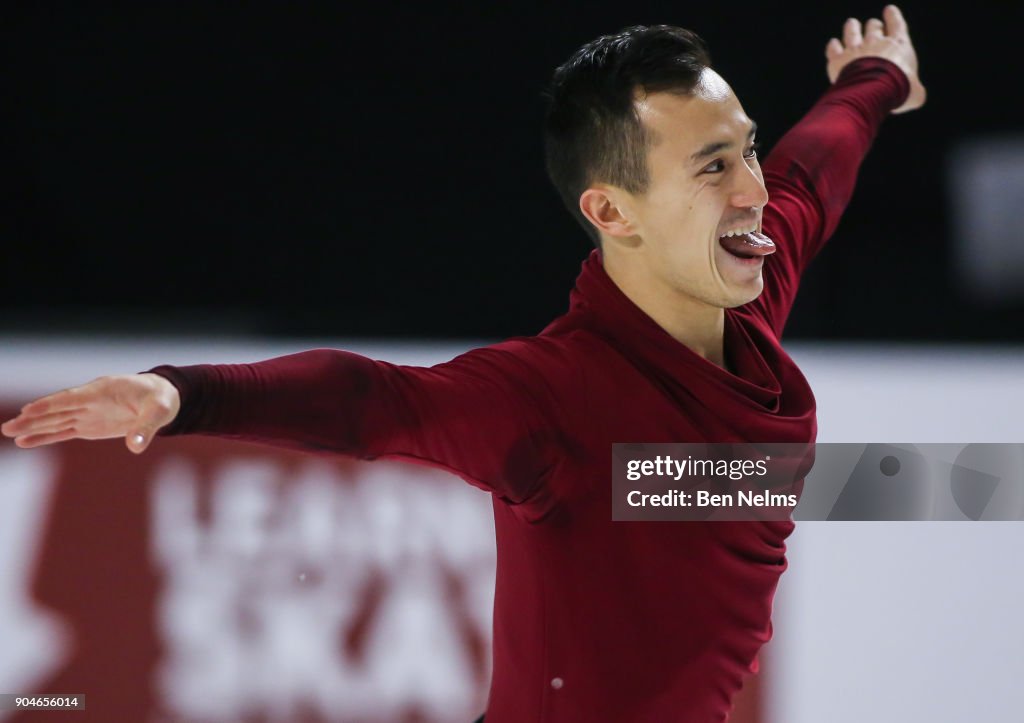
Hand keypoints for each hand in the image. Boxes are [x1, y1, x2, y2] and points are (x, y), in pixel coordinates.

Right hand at [1, 373, 179, 453]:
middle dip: (33, 418)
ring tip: (8, 432)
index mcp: (103, 391)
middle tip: (7, 427)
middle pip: (56, 410)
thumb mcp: (159, 411)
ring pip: (55, 420)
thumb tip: (135, 447)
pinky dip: (45, 437)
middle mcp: (90, 401)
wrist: (163, 398)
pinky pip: (63, 431)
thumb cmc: (161, 399)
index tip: (28, 410)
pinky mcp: (89, 425)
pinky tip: (26, 442)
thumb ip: (147, 428)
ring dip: (33, 427)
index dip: (51, 404)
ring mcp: (87, 413)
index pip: (72, 397)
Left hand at [825, 5, 925, 113]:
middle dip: (873, 26)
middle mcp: (875, 43)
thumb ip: (914, 89)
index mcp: (898, 45)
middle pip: (873, 26)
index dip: (893, 16)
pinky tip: (833, 44)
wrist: (872, 92)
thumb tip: (915, 95)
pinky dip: (833, 45)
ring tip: (852, 24)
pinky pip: (833, 48)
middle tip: (873, 27)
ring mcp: (855, 50)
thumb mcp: (915, 92)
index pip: (897, 24)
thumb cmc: (898, 90)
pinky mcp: (838, 60)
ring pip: (852, 31)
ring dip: (852, 27)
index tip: (889, 10)